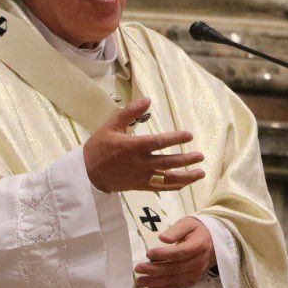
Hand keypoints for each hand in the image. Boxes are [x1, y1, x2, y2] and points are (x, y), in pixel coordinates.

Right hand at [82, 99, 204, 193]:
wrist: (86, 173)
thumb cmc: (98, 147)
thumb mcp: (110, 125)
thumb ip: (129, 112)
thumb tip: (147, 100)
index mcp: (132, 146)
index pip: (158, 142)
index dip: (175, 139)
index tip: (189, 136)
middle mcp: (139, 163)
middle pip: (167, 162)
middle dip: (186, 160)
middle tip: (200, 156)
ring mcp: (140, 177)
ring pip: (167, 179)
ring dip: (186, 176)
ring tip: (201, 173)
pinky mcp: (140, 186)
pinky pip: (160, 187)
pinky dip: (174, 186)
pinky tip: (186, 183)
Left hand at [135, 217, 214, 287]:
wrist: (214, 243)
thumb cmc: (197, 231)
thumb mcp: (188, 224)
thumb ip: (176, 230)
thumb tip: (162, 238)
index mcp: (198, 246)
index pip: (179, 253)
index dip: (163, 254)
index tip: (148, 253)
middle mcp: (199, 262)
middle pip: (174, 268)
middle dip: (154, 270)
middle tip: (138, 268)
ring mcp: (196, 273)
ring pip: (174, 280)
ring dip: (156, 282)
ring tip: (140, 281)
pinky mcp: (193, 280)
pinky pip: (178, 287)